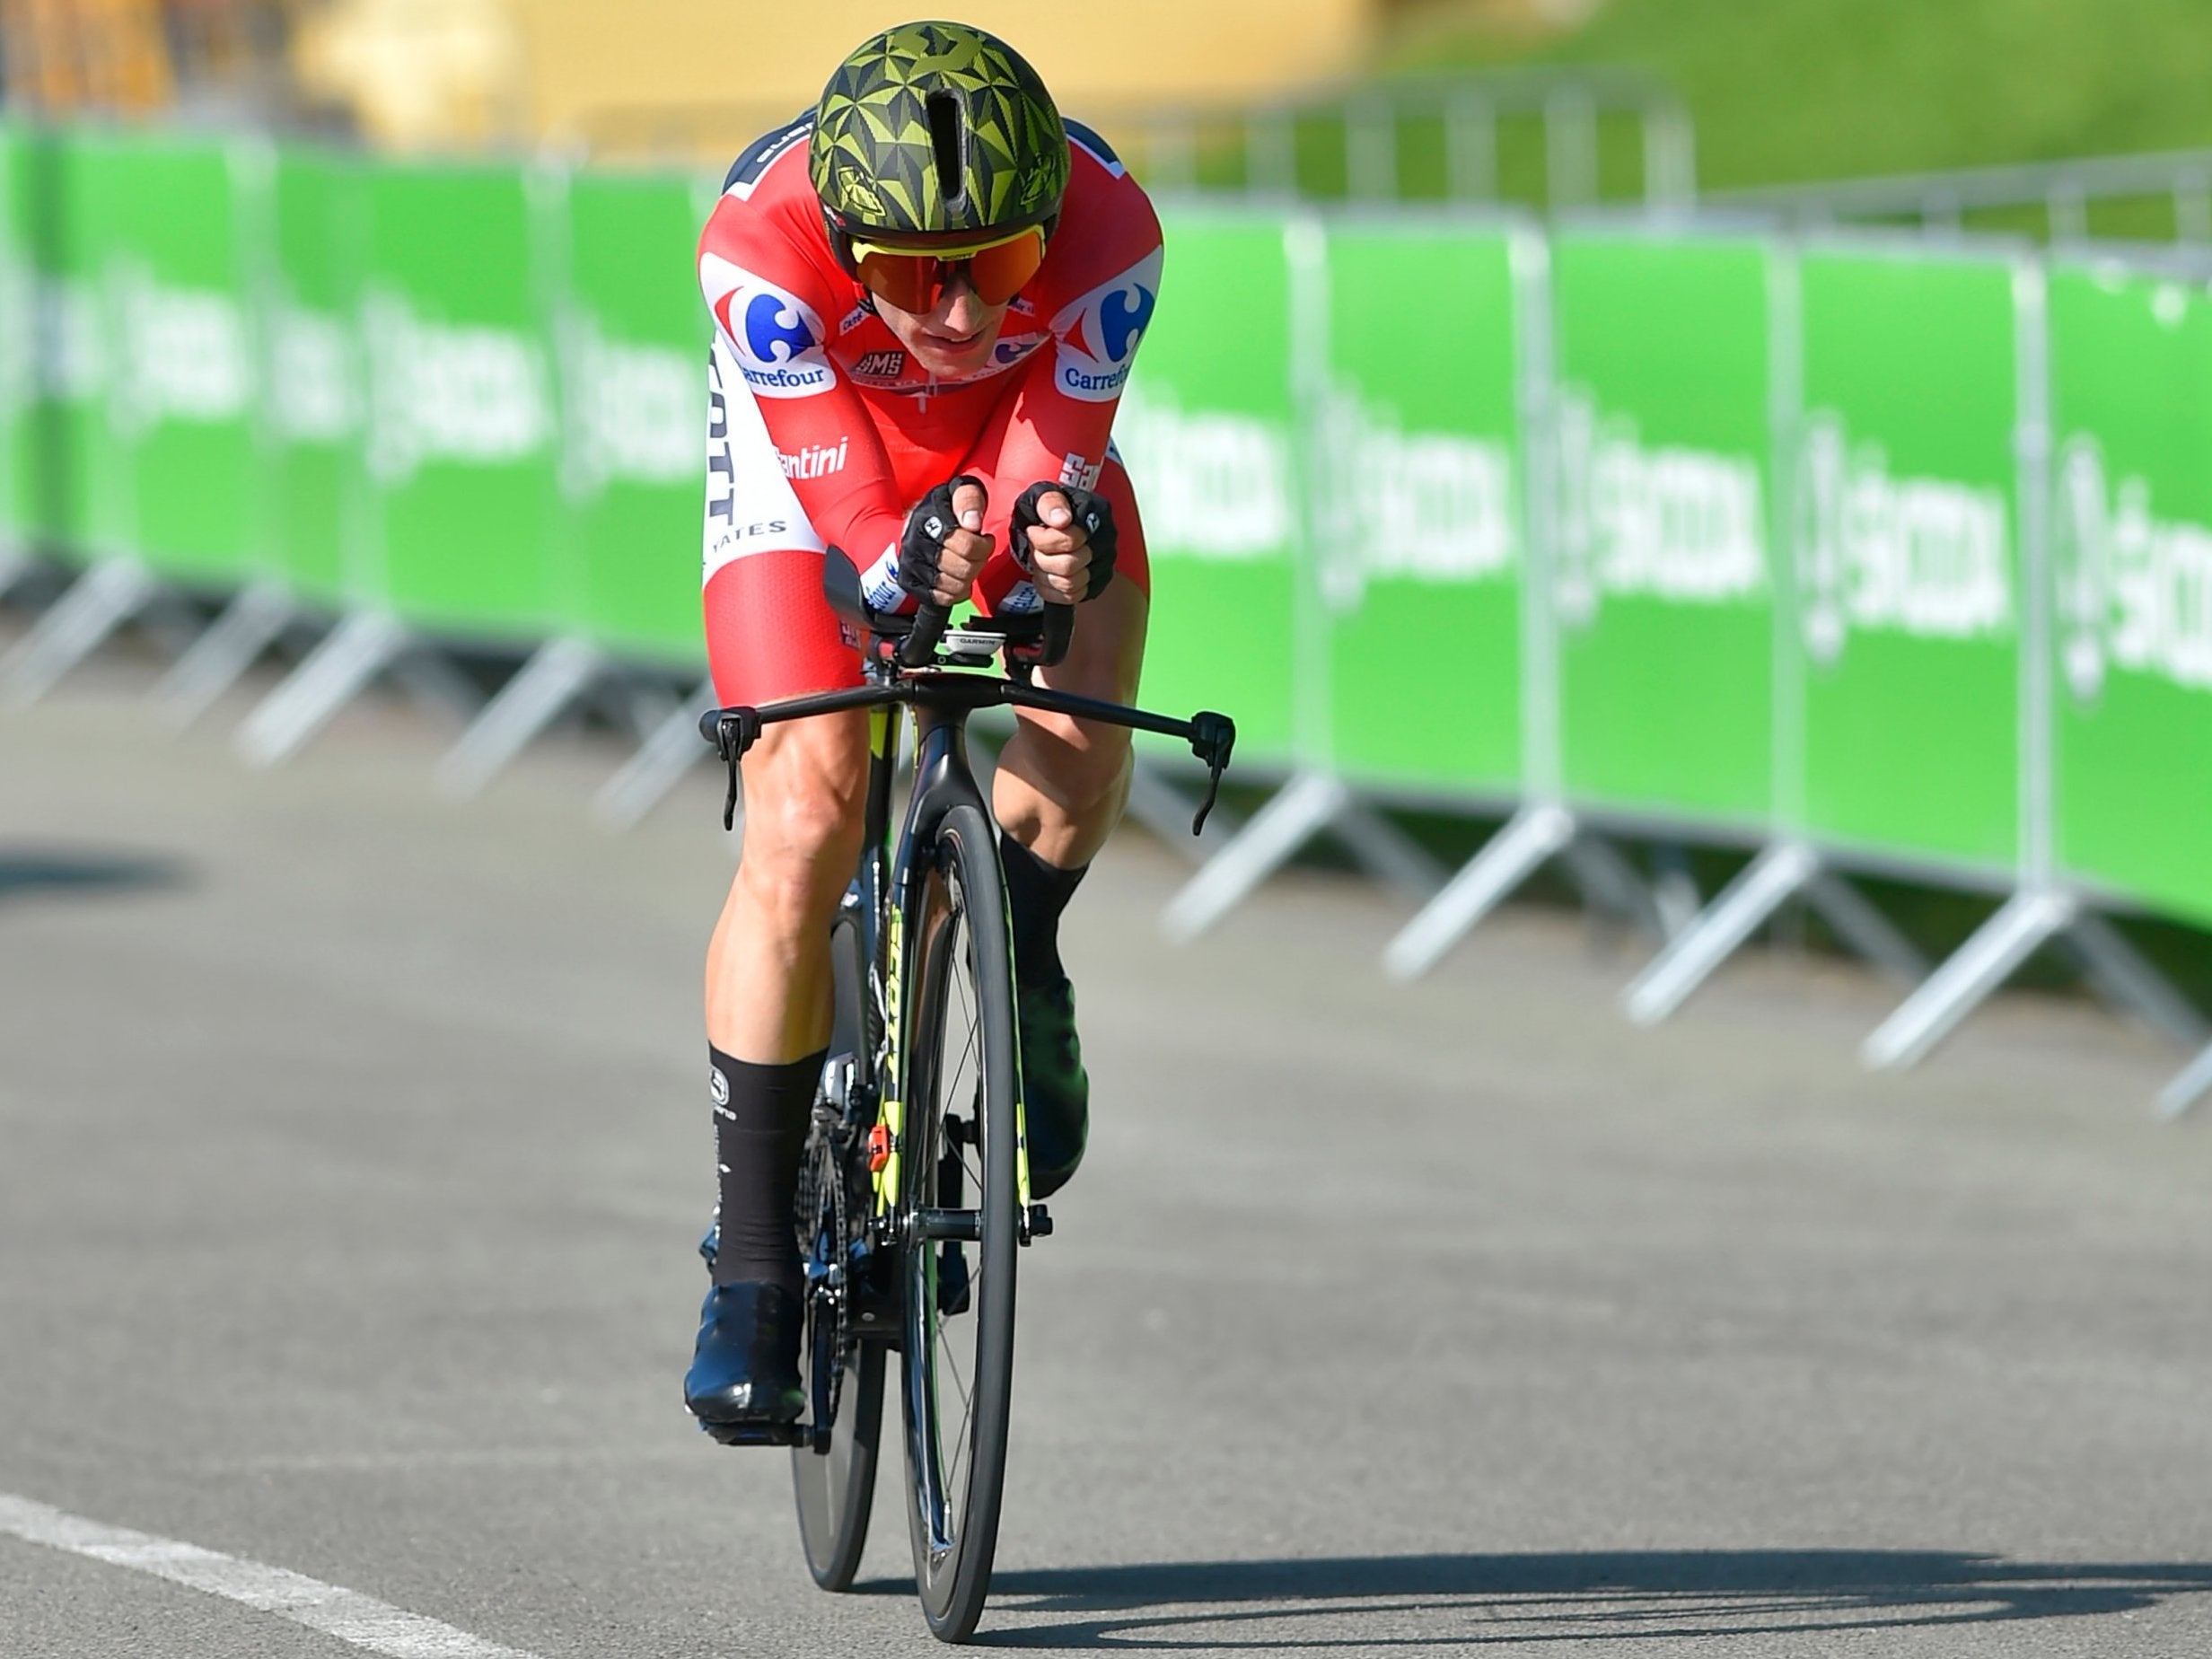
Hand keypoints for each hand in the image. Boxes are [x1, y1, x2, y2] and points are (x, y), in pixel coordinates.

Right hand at [897, 475, 993, 608]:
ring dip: (969, 577)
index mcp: (927, 519)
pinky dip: (958, 591)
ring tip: (968, 563)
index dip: (984, 545)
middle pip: (963, 568)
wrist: (916, 524)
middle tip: (979, 552)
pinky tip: (959, 577)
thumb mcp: (959, 491)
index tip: (985, 538)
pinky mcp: (910, 583)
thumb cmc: (945, 509)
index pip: (966, 545)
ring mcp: (911, 565)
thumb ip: (969, 499)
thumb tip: (972, 523)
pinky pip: (943, 598)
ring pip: (954, 586)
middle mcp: (915, 544)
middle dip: (979, 561)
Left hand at [1010, 483, 1116, 603]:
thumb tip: (1062, 519)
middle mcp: (1106, 539)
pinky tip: (1045, 576)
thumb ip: (1050, 502)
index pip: (1070, 541)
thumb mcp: (1040, 496)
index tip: (1033, 531)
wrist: (1049, 522)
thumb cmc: (1045, 509)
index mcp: (1096, 513)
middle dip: (1042, 559)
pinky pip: (1072, 597)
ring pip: (1070, 584)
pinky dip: (1051, 591)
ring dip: (1045, 575)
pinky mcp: (1097, 583)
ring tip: (1040, 561)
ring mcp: (1104, 563)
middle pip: (1069, 566)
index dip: (1043, 540)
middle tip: (1035, 549)